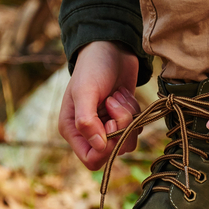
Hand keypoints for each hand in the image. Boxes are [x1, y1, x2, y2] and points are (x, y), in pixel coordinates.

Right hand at [58, 41, 141, 169]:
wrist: (111, 48)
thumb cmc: (93, 67)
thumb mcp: (85, 92)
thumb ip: (87, 121)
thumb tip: (99, 146)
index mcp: (72, 130)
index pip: (91, 160)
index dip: (106, 149)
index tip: (111, 124)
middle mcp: (90, 132)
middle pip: (113, 151)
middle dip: (120, 127)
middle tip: (114, 102)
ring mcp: (108, 125)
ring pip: (128, 141)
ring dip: (128, 117)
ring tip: (117, 96)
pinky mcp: (124, 118)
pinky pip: (136, 128)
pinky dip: (135, 111)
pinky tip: (124, 94)